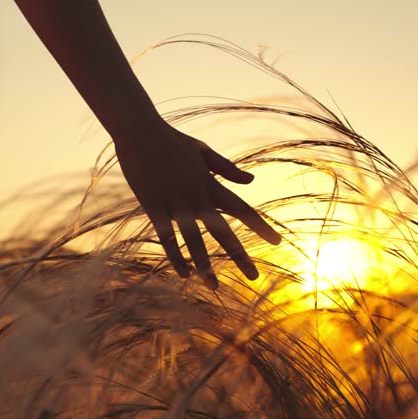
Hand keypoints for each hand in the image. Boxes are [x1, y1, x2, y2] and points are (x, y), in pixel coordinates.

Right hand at [113, 119, 281, 289]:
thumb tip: (251, 181)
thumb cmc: (172, 140)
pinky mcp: (154, 207)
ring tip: (213, 287)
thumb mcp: (203, 151)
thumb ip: (227, 169)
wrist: (139, 132)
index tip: (278, 242)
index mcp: (211, 184)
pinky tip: (184, 275)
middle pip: (223, 232)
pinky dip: (175, 258)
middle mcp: (197, 197)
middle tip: (254, 278)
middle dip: (239, 256)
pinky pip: (166, 239)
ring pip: (193, 241)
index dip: (261, 227)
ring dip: (204, 266)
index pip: (242, 209)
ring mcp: (175, 204)